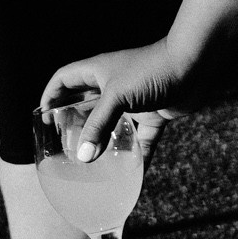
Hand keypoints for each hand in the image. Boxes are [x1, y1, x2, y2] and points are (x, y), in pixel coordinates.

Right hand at [40, 42, 184, 157]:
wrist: (194, 65)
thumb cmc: (151, 71)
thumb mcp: (117, 96)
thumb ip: (98, 126)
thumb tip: (82, 156)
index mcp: (98, 71)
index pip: (64, 79)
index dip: (51, 95)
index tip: (43, 117)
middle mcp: (114, 85)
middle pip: (86, 104)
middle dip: (75, 123)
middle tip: (64, 146)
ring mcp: (135, 100)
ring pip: (113, 124)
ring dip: (104, 141)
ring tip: (92, 163)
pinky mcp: (155, 114)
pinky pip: (143, 139)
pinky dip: (138, 154)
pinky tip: (131, 173)